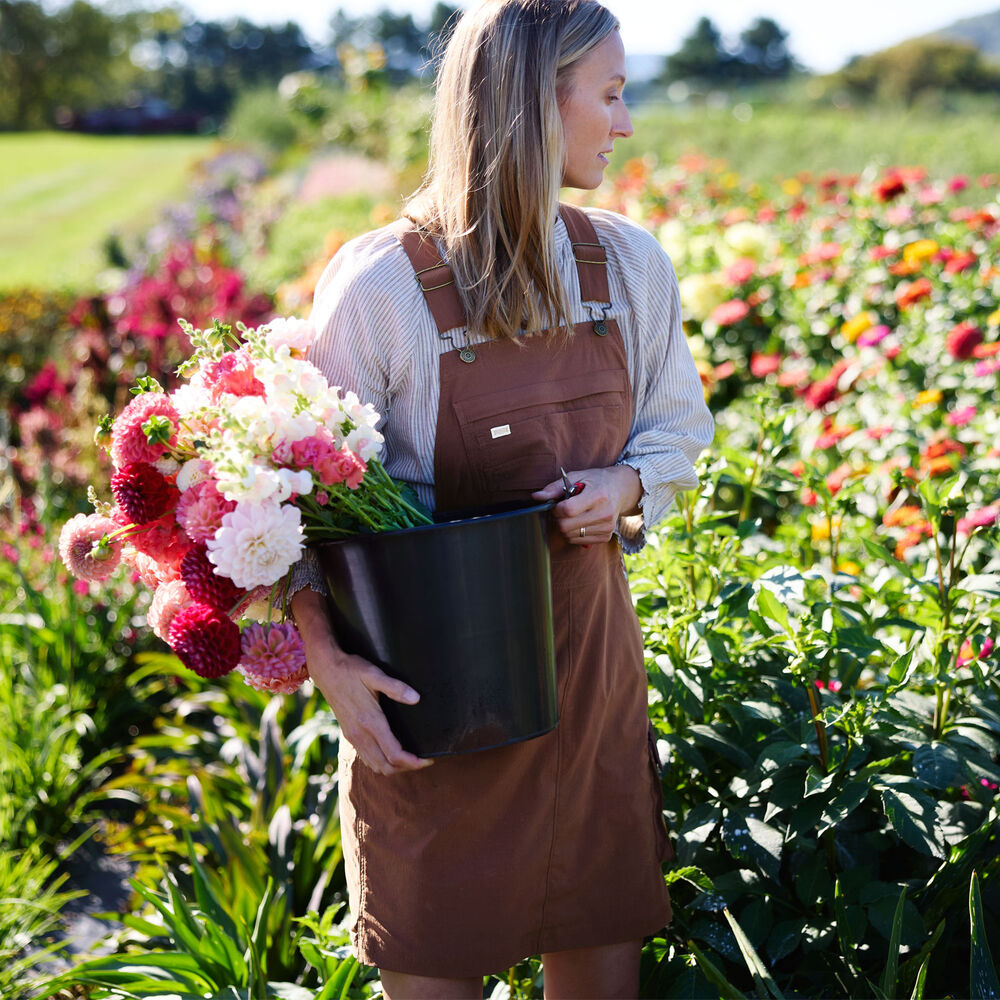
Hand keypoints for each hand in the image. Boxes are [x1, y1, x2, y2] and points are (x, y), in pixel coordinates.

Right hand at [291, 589, 432, 774]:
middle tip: (424, 760)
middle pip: (386, 766)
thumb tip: (416, 698)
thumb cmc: (351, 670)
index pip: (394, 754)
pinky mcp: (349, 734)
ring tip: (411, 759)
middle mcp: (360, 734)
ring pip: (376, 765)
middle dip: (407, 768)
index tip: (428, 759)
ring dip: (394, 768)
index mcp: (370, 721)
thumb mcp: (374, 674)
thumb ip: (395, 687)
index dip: (413, 761)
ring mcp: (353, 736)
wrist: (326, 670)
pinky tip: (391, 754)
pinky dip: (381, 763)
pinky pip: (367, 758)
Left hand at [531, 464, 640, 545]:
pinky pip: (578, 541)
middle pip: (566, 527)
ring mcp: (606, 527)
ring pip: (570, 536)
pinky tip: (580, 522)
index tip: (558, 504)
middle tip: (562, 511)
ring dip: (565, 527)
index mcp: (598, 495)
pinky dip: (574, 533)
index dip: (556, 509)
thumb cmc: (596, 481)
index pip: (567, 510)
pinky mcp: (606, 536)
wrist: (621, 489)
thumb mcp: (577, 477)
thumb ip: (555, 487)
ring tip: (573, 515)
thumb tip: (536, 497)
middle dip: (558, 519)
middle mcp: (604, 513)